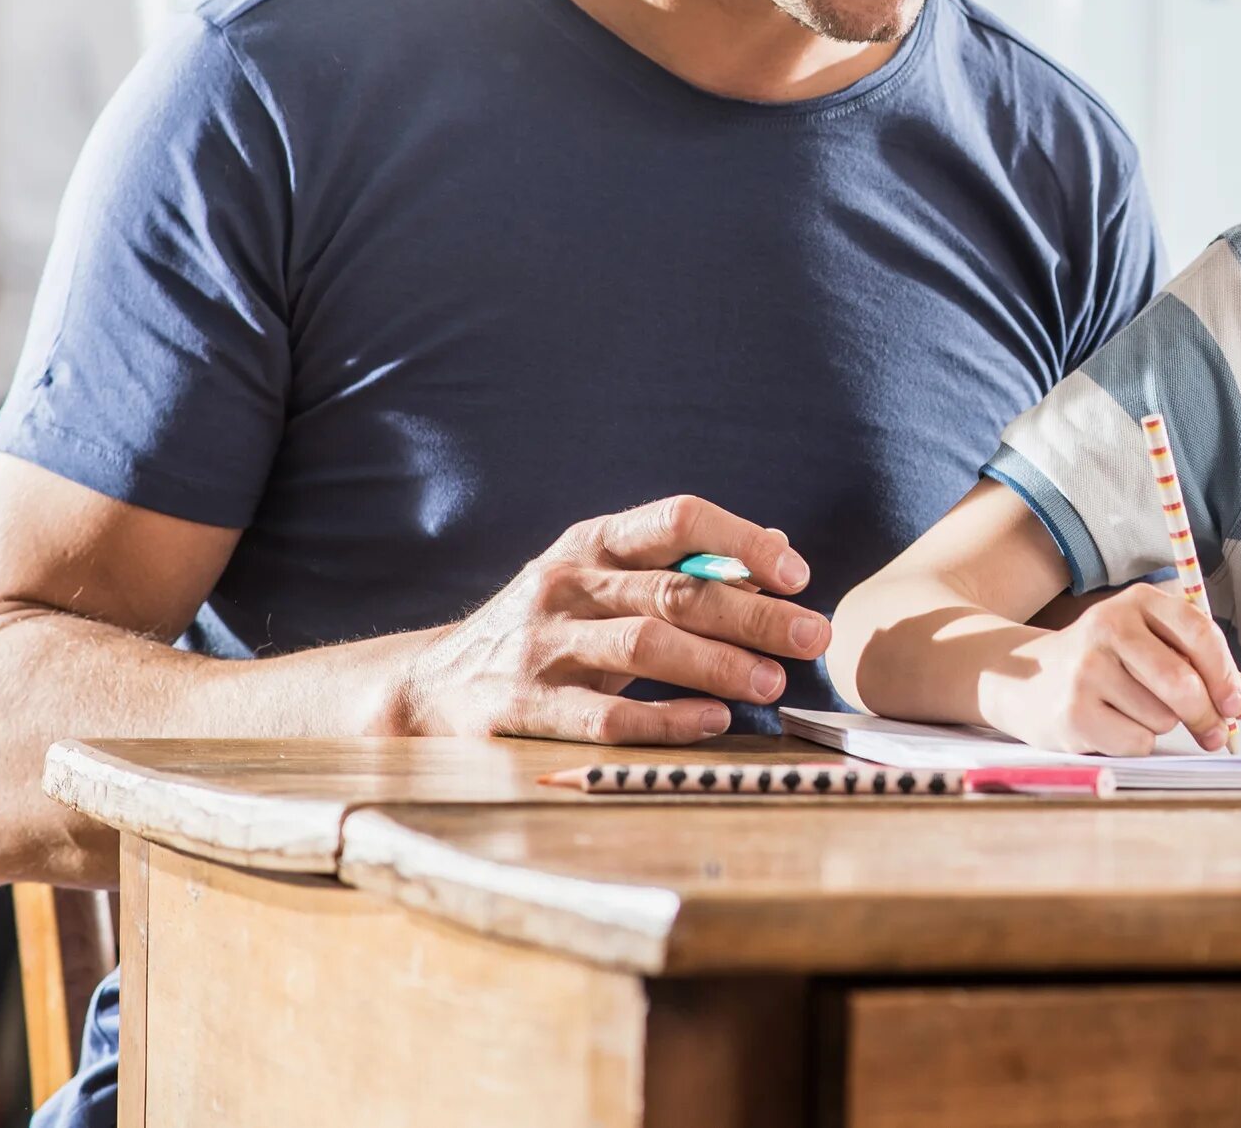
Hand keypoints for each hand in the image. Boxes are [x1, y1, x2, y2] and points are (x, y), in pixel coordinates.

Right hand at [382, 495, 829, 743]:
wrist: (428, 688)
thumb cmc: (545, 630)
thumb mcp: (599, 581)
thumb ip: (680, 566)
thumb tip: (778, 549)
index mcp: (591, 543)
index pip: (676, 518)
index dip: (741, 542)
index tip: (797, 575)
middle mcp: (565, 585)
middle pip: (674, 590)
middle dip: (753, 613)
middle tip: (812, 635)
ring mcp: (541, 646)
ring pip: (644, 645)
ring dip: (719, 664)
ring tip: (773, 683)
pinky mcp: (522, 707)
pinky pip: (604, 713)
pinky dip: (665, 718)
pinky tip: (713, 722)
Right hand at [978, 585, 1240, 755]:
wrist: (1028, 680)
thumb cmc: (1107, 664)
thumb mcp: (1154, 648)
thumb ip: (1207, 671)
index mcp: (1138, 602)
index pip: (1199, 633)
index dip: (1226, 674)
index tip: (1238, 704)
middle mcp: (1109, 627)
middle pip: (1182, 683)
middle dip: (1206, 715)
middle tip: (1214, 734)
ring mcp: (1086, 670)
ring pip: (1160, 717)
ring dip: (1163, 727)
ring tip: (1137, 712)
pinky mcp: (1072, 711)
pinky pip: (1135, 741)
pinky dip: (1137, 744)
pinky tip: (1114, 726)